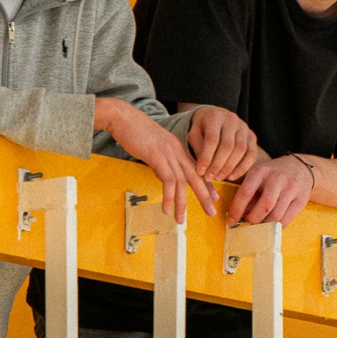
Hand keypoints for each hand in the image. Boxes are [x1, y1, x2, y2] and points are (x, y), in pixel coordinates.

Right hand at [96, 98, 217, 222]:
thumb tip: (163, 174)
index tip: (213, 198)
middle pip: (196, 177)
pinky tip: (167, 209)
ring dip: (182, 204)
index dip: (206, 185)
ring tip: (181, 220)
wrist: (123, 117)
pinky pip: (168, 181)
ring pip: (182, 182)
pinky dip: (169, 197)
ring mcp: (168, 153)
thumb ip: (161, 160)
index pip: (197, 169)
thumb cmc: (134, 131)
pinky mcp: (158, 157)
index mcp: (178, 148)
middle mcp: (177, 151)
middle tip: (211, 212)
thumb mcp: (153, 147)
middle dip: (205, 196)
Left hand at [187, 106, 260, 182]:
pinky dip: (243, 167)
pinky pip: (252, 154)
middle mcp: (232, 119)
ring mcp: (244, 127)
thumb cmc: (202, 129)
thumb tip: (202, 171)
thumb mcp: (194, 135)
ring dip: (229, 167)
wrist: (216, 117)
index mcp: (215, 116)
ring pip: (241, 150)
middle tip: (210, 178)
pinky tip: (231, 176)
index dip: (206, 158)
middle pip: (227, 145)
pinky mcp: (252, 136)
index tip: (200, 172)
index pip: (212, 139)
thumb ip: (198, 150)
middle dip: (218, 165)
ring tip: (219, 178)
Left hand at [227, 154, 315, 226]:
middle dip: (254, 219)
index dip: (236, 210)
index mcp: (260, 171)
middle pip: (265, 204)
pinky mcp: (301, 199)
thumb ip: (248, 196)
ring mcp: (291, 188)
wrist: (300, 167)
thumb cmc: (272, 175)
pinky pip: (287, 219)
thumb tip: (237, 217)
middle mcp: (277, 178)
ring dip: (265, 225)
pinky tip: (271, 224)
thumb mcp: (258, 178)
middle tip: (248, 224)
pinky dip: (276, 226)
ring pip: (277, 214)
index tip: (230, 222)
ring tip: (259, 226)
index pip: (246, 192)